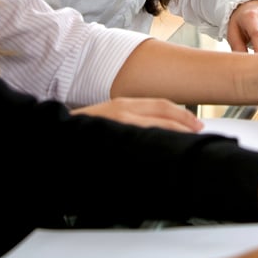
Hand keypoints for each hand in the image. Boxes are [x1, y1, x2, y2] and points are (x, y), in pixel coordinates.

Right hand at [71, 97, 201, 132]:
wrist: (58, 135)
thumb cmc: (86, 131)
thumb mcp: (112, 119)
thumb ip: (132, 121)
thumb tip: (158, 131)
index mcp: (124, 104)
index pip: (161, 105)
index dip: (182, 114)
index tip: (196, 124)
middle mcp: (123, 109)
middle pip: (162, 111)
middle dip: (184, 122)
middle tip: (198, 133)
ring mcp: (117, 123)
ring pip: (154, 125)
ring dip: (173, 132)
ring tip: (188, 143)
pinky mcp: (111, 136)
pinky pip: (138, 140)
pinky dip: (153, 145)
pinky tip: (163, 153)